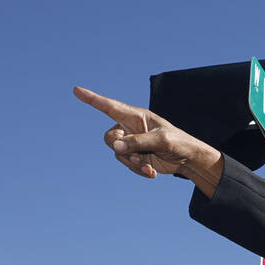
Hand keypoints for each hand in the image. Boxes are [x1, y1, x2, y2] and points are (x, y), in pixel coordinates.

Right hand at [73, 86, 223, 194]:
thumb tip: (115, 147)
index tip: (76, 90)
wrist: (187, 159)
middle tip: (138, 157)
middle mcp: (130, 127)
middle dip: (122, 149)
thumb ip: (137, 142)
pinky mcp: (135, 156)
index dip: (92, 99)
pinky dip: (137, 170)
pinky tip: (151, 173)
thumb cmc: (178, 142)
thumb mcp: (161, 141)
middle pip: (110, 138)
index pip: (110, 107)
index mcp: (136, 116)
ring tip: (148, 167)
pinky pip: (126, 164)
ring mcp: (131, 143)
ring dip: (131, 163)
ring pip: (117, 153)